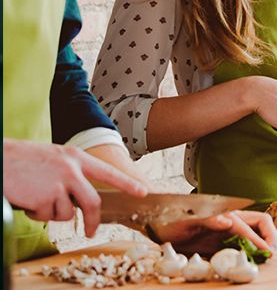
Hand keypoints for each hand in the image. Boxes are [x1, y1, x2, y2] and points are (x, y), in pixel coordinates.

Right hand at [2, 139, 147, 236]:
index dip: (126, 183)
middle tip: (92, 232)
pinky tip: (27, 199)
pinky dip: (36, 214)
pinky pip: (46, 216)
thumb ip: (70, 173)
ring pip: (66, 213)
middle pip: (93, 202)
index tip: (142, 191)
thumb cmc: (22, 160)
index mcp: (75, 157)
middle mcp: (71, 169)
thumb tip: (81, 197)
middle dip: (94, 221)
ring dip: (51, 213)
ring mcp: (58, 184)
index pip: (107, 172)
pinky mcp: (44, 198)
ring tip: (36, 197)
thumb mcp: (53, 159)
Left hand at [153, 211, 276, 256]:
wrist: (156, 222)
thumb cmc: (170, 218)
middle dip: (270, 237)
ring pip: (254, 234)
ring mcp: (226, 230)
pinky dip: (251, 252)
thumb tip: (228, 222)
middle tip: (273, 254)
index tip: (269, 252)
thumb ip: (208, 219)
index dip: (260, 240)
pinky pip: (242, 245)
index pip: (250, 227)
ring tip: (267, 258)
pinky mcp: (220, 240)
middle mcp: (230, 221)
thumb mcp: (186, 218)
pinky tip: (252, 260)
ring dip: (263, 244)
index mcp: (225, 214)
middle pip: (260, 224)